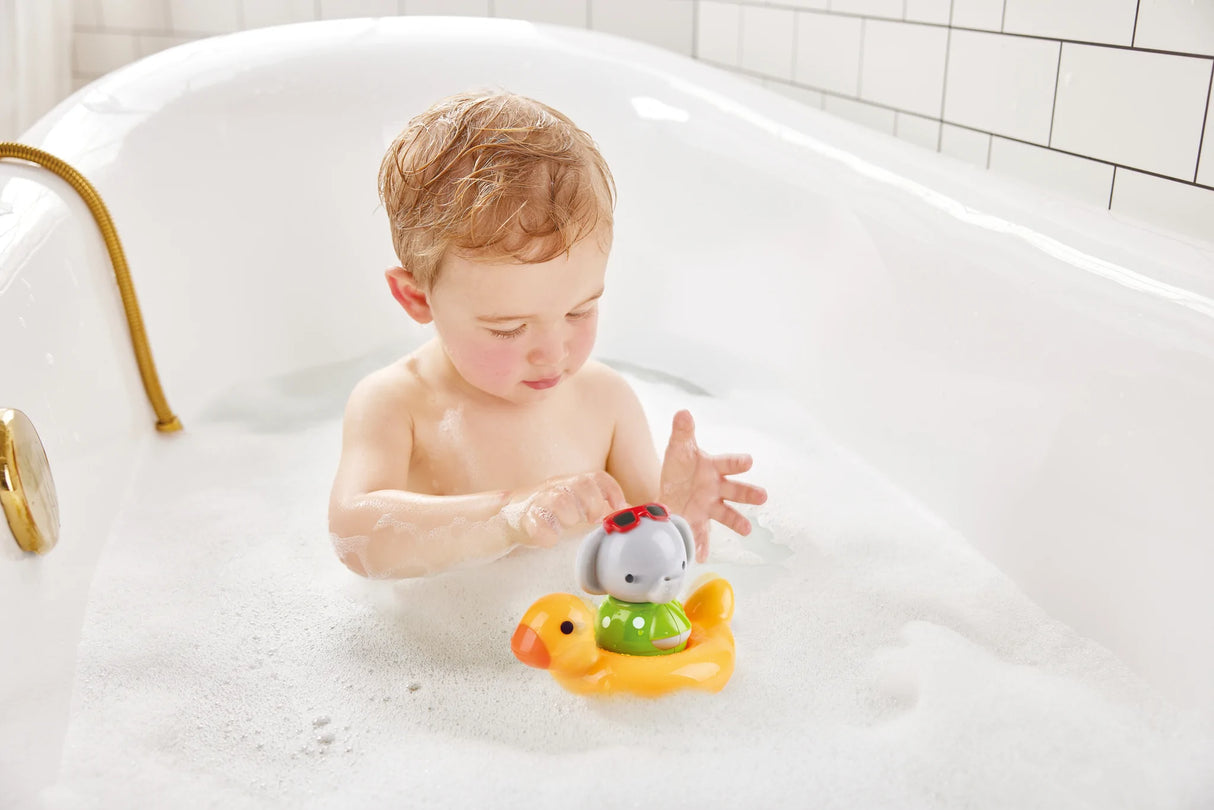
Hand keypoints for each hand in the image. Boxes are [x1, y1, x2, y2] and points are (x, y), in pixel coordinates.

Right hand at [510, 471, 626, 547]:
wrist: (509, 516)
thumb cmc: (550, 512)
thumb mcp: (577, 505)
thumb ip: (603, 507)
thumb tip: (631, 511)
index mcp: (572, 484)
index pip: (596, 478)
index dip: (611, 491)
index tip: (619, 507)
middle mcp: (557, 488)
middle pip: (580, 484)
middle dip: (592, 502)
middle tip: (592, 519)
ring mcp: (539, 502)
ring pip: (559, 500)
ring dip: (569, 515)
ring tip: (567, 525)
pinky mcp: (523, 519)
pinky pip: (535, 523)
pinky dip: (546, 534)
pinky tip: (550, 540)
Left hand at [659, 410, 766, 561]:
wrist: (672, 486)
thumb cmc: (682, 464)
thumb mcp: (679, 447)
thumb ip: (683, 432)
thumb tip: (683, 412)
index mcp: (714, 468)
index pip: (728, 463)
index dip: (738, 462)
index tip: (749, 461)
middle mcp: (717, 488)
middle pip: (735, 490)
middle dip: (748, 493)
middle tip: (763, 496)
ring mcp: (709, 506)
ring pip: (726, 514)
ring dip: (737, 522)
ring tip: (746, 530)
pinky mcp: (699, 521)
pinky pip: (702, 534)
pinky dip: (702, 545)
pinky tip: (701, 556)